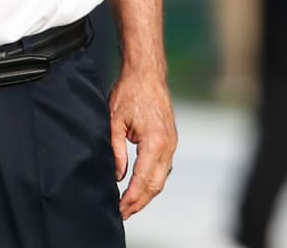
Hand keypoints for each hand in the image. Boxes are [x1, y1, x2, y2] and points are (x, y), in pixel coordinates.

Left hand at [108, 66, 176, 218]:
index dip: (132, 197)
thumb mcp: (114, 120)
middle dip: (140, 201)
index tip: (121, 209)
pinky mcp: (170, 140)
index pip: (143, 179)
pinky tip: (140, 186)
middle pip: (156, 184)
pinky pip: (163, 167)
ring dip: (147, 193)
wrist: (147, 74)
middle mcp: (168, 145)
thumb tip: (118, 175)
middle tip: (124, 213)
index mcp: (155, 141)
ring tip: (130, 204)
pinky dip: (153, 180)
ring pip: (162, 177)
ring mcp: (172, 143)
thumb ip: (116, 149)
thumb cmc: (129, 92)